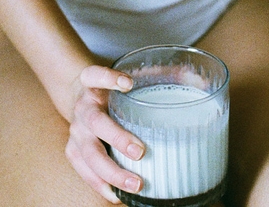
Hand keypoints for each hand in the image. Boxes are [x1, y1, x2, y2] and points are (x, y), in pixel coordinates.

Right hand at [65, 64, 144, 203]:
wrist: (78, 99)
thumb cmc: (108, 90)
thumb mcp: (122, 76)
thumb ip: (152, 75)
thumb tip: (194, 77)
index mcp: (91, 82)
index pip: (95, 75)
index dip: (109, 78)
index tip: (128, 83)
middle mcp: (82, 107)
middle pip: (95, 122)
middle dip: (117, 138)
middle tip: (140, 152)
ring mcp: (76, 131)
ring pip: (89, 153)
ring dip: (111, 171)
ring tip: (135, 183)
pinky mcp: (73, 151)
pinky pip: (85, 171)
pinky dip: (101, 184)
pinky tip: (117, 194)